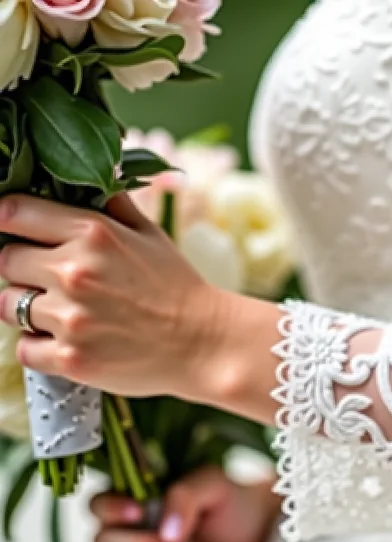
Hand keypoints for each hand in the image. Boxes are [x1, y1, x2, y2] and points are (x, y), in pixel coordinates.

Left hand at [0, 194, 229, 399]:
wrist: (207, 345)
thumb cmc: (179, 289)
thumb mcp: (150, 233)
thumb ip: (112, 200)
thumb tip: (95, 167)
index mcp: (92, 233)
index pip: (13, 212)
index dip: (12, 224)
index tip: (21, 236)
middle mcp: (75, 272)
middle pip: (6, 262)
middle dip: (24, 271)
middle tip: (56, 285)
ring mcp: (71, 318)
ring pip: (7, 307)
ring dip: (30, 311)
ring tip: (67, 316)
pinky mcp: (72, 360)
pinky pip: (24, 349)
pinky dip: (40, 348)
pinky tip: (70, 343)